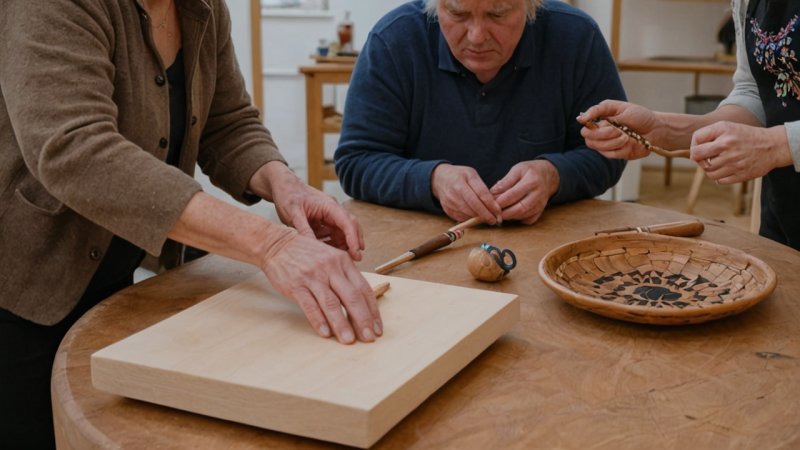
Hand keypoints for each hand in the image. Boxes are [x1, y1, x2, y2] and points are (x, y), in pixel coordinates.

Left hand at [250, 161, 364, 260]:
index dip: (353, 238)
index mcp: (328, 206)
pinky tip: (331, 253)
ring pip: (343, 231)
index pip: (347, 222)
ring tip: (344, 259)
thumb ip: (304, 229)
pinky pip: (333, 233)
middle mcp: (332, 210)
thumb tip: (313, 248)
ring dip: (345, 244)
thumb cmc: (288, 196)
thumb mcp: (293, 213)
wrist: (282, 186)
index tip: (356, 252)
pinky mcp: (323, 221)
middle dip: (355, 241)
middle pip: (350, 226)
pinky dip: (334, 243)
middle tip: (357, 259)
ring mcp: (329, 215)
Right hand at [261, 232, 382, 344]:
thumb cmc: (307, 255)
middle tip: (369, 338)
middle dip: (363, 320)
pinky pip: (310, 306)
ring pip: (331, 303)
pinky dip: (318, 320)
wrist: (277, 245)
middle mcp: (330, 268)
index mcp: (343, 262)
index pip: (364, 289)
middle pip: (352, 297)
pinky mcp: (296, 286)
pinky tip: (325, 333)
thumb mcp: (332, 258)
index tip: (378, 328)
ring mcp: (313, 277)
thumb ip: (345, 277)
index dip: (373, 310)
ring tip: (348, 340)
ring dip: (341, 324)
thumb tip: (362, 303)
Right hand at [431, 164, 501, 223]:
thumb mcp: (471, 174)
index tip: (499, 211)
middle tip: (495, 220)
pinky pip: (462, 218)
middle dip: (486, 215)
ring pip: (468, 214)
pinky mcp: (447, 210)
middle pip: (474, 206)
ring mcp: (450, 202)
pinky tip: (476, 216)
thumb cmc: (459, 176)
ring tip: (488, 218)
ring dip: (479, 218)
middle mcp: (455, 191)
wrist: (439, 180)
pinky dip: (470, 219)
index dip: (491, 205)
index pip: (481, 194)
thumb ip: (482, 188)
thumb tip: (493, 205)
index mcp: (463, 180)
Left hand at [490, 160, 558, 224]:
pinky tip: (511, 215)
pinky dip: (518, 220)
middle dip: (504, 212)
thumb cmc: (529, 171)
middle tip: (493, 212)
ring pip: (523, 215)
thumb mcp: (517, 170)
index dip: (500, 201)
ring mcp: (541, 204)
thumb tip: (492, 194)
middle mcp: (539, 194)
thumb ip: (504, 182)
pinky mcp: (541, 211)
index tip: (490, 203)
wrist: (548, 175)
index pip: (513, 194)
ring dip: (510, 216)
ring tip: (499, 213)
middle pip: (520, 208)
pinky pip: (529, 220)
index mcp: (532, 181)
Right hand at [578, 100, 660, 159]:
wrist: (655, 130)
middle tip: (616, 130)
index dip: (586, 120)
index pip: (585, 120)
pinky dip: (619, 148)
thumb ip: (603, 113)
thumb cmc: (640, 117)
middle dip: (601, 134)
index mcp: (602, 116)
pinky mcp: (613, 153)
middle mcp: (601, 129)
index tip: (588, 121)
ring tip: (626, 136)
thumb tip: (582, 118)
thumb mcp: (623, 109)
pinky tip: (628, 143)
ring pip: (596, 146)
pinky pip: (608, 154)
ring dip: (612, 141)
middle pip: (587, 136)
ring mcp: (606, 142)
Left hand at [691, 122, 792, 183]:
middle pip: (698, 160)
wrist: (772, 146)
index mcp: (723, 135)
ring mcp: (734, 163)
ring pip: (708, 172)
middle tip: (706, 158)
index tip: (700, 148)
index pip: (695, 145)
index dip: (693, 147)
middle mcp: (728, 148)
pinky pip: (719, 180)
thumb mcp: (726, 127)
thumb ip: (706, 135)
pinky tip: (726, 169)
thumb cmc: (744, 136)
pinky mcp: (740, 175)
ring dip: (709, 169)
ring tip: (717, 162)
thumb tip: (692, 152)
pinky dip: (719, 177)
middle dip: (698, 159)